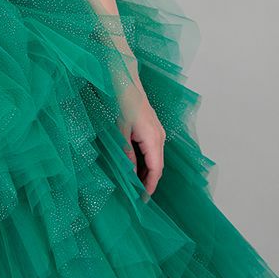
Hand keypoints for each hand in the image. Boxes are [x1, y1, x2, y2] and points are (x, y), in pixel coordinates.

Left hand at [115, 77, 166, 198]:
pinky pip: (150, 148)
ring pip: (153, 157)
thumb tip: (131, 173)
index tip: (142, 200)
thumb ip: (126, 153)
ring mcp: (156, 130)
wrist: (123, 77)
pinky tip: (133, 165)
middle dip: (148, 180)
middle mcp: (159, 135)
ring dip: (145, 170)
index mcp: (154, 138)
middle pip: (157, 165)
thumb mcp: (120, 130)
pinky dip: (144, 159)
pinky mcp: (150, 126)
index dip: (150, 186)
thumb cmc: (121, 101)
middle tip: (135, 196)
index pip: (156, 169)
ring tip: (133, 184)